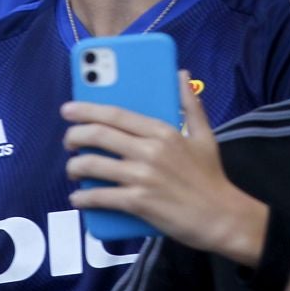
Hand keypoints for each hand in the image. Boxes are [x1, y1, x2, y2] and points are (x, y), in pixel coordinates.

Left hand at [61, 70, 266, 263]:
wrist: (220, 215)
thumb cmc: (211, 176)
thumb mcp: (205, 136)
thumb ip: (190, 104)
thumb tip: (181, 75)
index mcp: (164, 132)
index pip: (117, 115)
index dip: (88, 110)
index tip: (69, 109)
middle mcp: (150, 151)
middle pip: (99, 136)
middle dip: (74, 136)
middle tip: (69, 141)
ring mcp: (142, 177)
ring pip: (92, 165)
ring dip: (74, 167)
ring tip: (74, 169)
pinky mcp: (137, 202)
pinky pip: (98, 197)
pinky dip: (82, 197)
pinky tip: (78, 197)